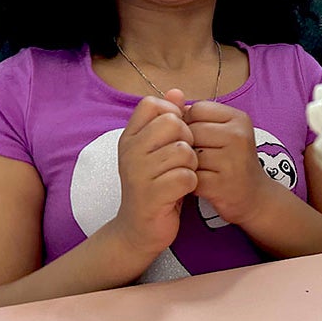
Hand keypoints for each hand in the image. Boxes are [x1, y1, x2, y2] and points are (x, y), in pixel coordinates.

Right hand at [114, 89, 197, 256]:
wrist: (139, 230)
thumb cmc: (154, 185)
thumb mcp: (157, 149)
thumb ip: (166, 119)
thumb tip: (177, 91)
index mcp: (129, 137)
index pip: (153, 104)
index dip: (172, 114)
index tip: (175, 135)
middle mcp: (129, 151)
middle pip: (173, 123)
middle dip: (187, 139)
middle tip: (182, 159)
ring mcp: (138, 173)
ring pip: (184, 150)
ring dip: (191, 164)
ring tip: (181, 176)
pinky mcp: (153, 194)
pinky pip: (187, 176)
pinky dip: (191, 183)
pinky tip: (182, 191)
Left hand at [185, 101, 270, 225]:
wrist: (254, 197)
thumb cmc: (232, 160)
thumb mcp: (223, 132)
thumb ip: (197, 115)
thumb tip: (170, 96)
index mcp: (239, 119)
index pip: (197, 109)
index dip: (189, 123)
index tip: (197, 137)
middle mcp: (239, 136)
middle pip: (190, 130)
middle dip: (186, 144)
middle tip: (195, 156)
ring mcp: (231, 161)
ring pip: (188, 153)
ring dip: (185, 163)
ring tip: (196, 169)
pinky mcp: (221, 184)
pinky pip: (188, 174)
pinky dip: (187, 180)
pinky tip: (196, 183)